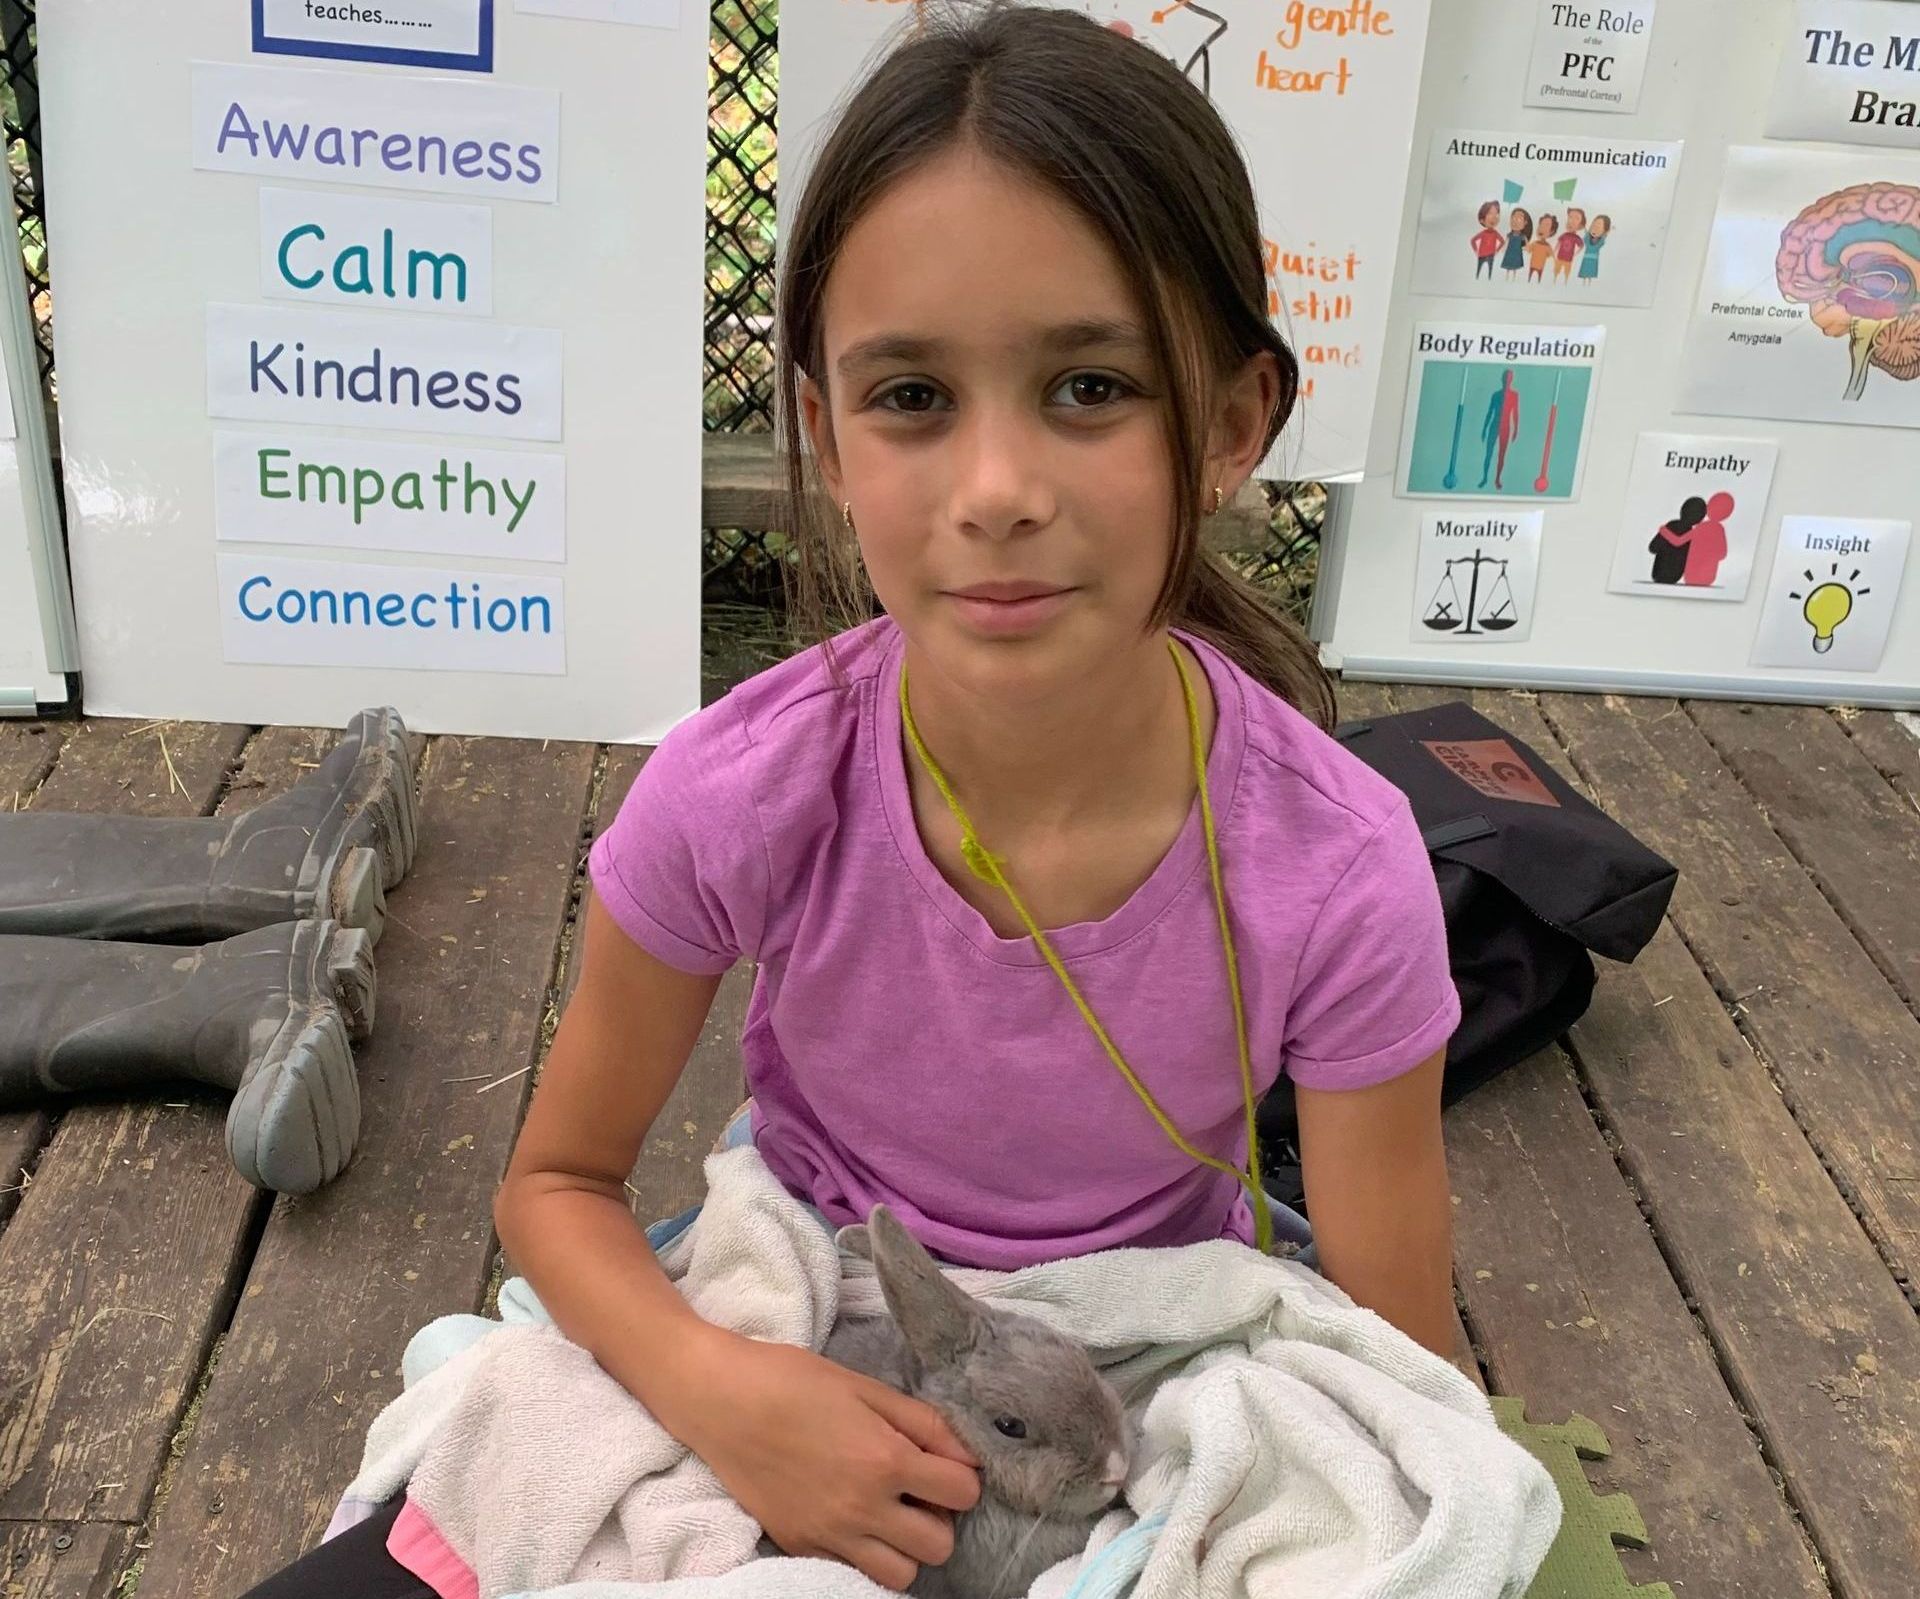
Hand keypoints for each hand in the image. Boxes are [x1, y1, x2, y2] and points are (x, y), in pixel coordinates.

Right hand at [681, 1334, 980, 1590]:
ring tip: (888, 1511)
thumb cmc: (792, 1380)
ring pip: (900, 1576)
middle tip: (918, 1489)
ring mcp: (829, 1535)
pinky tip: (852, 1519)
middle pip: (939, 1546)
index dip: (962, 1476)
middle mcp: (862, 1508)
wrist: (720, 1400)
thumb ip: (923, 1422)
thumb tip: (967, 1454)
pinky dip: (864, 1555)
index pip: (963, 1493)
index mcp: (885, 1459)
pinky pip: (853, 1573)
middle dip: (939, 1518)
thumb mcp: (865, 1386)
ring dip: (905, 1547)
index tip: (945, 1463)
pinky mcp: (799, 1547)